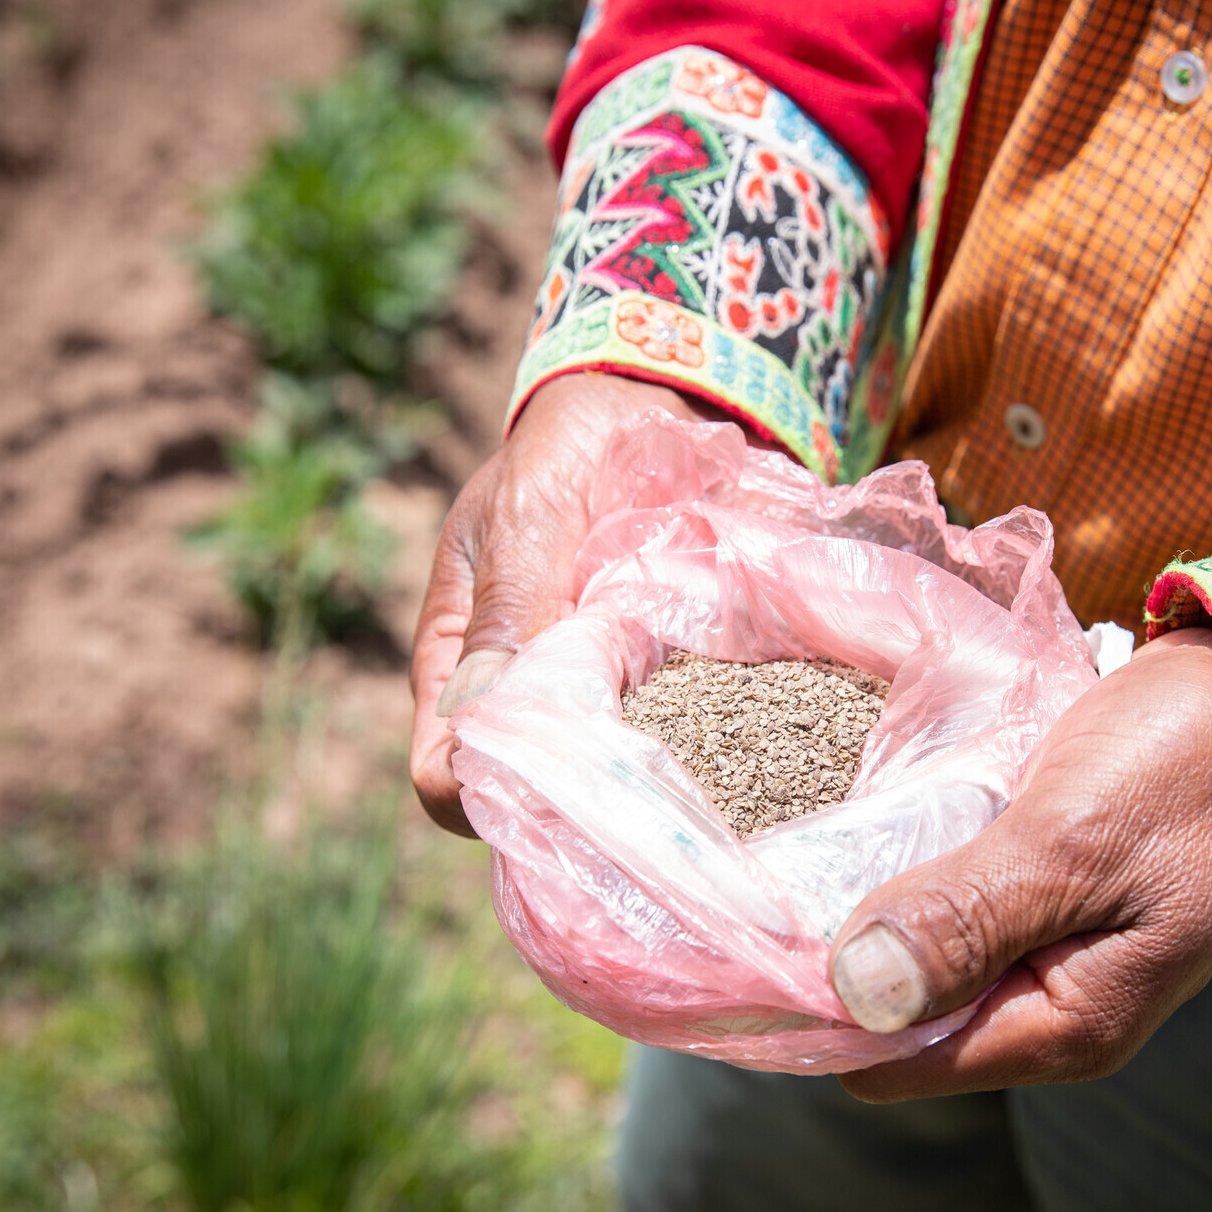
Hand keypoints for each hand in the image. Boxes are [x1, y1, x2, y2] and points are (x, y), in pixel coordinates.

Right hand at [410, 374, 729, 835]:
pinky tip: (764, 730)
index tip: (541, 790)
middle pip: (544, 796)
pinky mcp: (680, 681)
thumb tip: (479, 715)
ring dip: (668, 777)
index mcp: (462, 664)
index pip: (447, 774)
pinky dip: (729, 737)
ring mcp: (611, 696)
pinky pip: (701, 734)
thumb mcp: (524, 518)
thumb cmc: (563, 455)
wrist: (655, 406)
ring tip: (715, 762)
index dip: (480, 799)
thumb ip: (511, 609)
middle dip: (588, 805)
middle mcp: (534, 697)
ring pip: (626, 777)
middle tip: (644, 791)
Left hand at [828, 626, 1211, 1099]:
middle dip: (844, 948)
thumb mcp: (1074, 840)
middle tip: (784, 859)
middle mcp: (1053, 1009)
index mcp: (1068, 1027)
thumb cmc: (1191, 767)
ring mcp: (1050, 950)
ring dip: (877, 899)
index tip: (763, 922)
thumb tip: (851, 990)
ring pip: (921, 953)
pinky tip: (892, 814)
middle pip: (901, 1014)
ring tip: (829, 828)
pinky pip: (953, 903)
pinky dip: (918, 865)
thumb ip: (967, 918)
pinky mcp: (1046, 893)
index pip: (894, 1061)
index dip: (825, 1002)